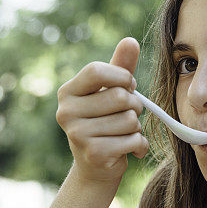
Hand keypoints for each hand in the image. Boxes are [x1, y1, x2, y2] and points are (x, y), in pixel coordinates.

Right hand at [55, 37, 148, 185]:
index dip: (122, 77)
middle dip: (134, 106)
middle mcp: (66, 113)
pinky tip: (129, 149)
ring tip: (125, 133)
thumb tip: (131, 40)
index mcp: (67, 92)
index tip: (128, 86)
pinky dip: (139, 145)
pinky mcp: (94, 154)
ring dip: (137, 127)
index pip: (98, 71)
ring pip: (130, 119)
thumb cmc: (105, 122)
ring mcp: (78, 135)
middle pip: (120, 96)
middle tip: (128, 115)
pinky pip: (134, 140)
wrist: (96, 167)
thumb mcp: (111, 91)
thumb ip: (121, 66)